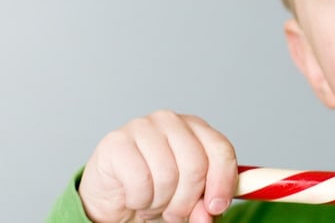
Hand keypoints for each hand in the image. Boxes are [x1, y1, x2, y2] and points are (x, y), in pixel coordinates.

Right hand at [79, 111, 237, 222]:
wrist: (113, 195)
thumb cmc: (154, 190)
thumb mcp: (188, 200)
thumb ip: (204, 205)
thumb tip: (209, 212)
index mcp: (195, 128)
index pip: (220, 150)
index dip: (222, 182)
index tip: (215, 207)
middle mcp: (170, 122)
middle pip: (196, 165)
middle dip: (187, 200)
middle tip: (174, 213)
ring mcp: (142, 127)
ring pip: (168, 175)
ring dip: (160, 202)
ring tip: (152, 201)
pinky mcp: (116, 142)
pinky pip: (140, 181)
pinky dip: (139, 199)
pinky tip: (134, 196)